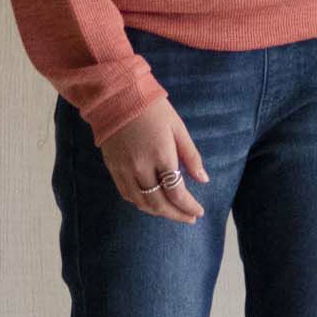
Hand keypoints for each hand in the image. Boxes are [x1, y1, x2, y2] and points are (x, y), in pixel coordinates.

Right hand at [99, 97, 208, 222]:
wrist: (116, 97)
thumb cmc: (153, 109)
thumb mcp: (178, 128)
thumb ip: (191, 156)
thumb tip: (204, 180)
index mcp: (161, 155)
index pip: (176, 192)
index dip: (189, 207)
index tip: (198, 212)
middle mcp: (140, 167)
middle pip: (159, 203)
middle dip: (176, 214)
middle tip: (189, 218)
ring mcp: (123, 169)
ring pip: (141, 202)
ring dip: (159, 212)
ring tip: (173, 213)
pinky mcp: (112, 168)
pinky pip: (127, 194)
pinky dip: (141, 203)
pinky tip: (152, 203)